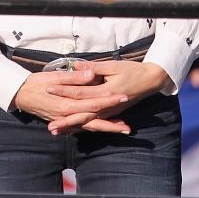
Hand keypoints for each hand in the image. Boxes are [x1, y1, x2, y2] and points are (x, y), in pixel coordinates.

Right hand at [12, 66, 130, 131]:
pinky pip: (81, 127)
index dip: (109, 100)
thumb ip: (74, 77)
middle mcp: (67, 116)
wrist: (20, 94)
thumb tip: (91, 74)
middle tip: (128, 127)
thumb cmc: (37, 83)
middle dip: (112, 124)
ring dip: (105, 129)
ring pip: (89, 127)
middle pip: (94, 122)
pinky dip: (93, 127)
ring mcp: (65, 120)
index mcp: (67, 104)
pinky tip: (104, 127)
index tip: (124, 96)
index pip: (93, 103)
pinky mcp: (64, 120)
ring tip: (122, 129)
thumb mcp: (54, 77)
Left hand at [45, 60, 169, 134]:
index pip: (80, 93)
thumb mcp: (114, 65)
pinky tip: (72, 130)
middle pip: (82, 115)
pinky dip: (83, 127)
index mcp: (105, 92)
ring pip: (88, 122)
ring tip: (56, 132)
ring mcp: (110, 112)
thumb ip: (94, 67)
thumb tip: (76, 65)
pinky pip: (95, 123)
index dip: (63, 91)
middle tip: (50, 127)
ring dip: (72, 128)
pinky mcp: (111, 114)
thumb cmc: (133, 71)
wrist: (150, 81)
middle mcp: (107, 106)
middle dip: (65, 121)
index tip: (48, 89)